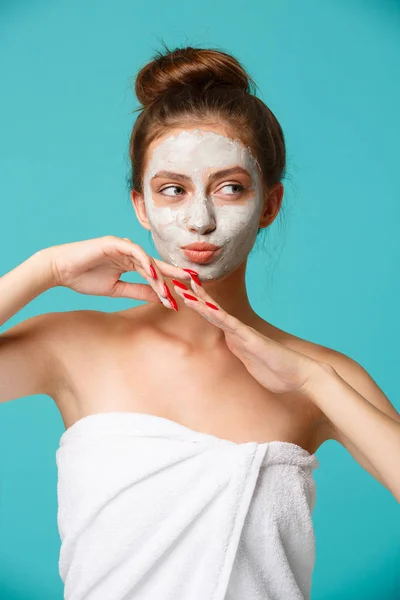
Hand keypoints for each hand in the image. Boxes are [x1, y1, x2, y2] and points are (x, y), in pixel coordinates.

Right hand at [41, 236, 191, 305]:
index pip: (156, 272)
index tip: (186, 294)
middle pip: (158, 265)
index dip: (171, 282)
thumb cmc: (85, 278)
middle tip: (195, 285)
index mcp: (131, 263)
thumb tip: (158, 298)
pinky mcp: (113, 243)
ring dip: (159, 277)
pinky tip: (153, 273)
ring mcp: (122, 246)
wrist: (61, 270)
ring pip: (147, 261)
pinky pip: (133, 252)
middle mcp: (130, 253)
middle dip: (176, 275)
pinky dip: (144, 262)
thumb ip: (138, 291)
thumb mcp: (116, 289)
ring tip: (170, 292)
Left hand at [172, 277, 322, 394]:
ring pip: (217, 314)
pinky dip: (218, 315)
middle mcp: (239, 332)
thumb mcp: (252, 365)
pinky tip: (206, 307)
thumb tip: (233, 349)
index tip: (182, 294)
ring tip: (185, 287)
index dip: (197, 306)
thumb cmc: (278, 373)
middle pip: (211, 311)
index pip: (212, 319)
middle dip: (193, 297)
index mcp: (236, 338)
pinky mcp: (252, 340)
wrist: (301, 375)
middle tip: (176, 281)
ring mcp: (245, 334)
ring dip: (201, 301)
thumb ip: (242, 355)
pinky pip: (231, 326)